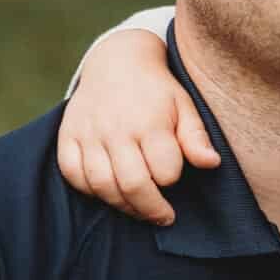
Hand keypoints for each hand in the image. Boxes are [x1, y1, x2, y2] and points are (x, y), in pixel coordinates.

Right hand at [57, 32, 217, 225]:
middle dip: (151, 209)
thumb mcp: (184, 107)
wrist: (116, 61)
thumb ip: (196, 138)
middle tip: (163, 217)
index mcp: (150, 123)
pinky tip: (108, 191)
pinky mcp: (68, 136)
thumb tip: (211, 164)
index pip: (165, 171)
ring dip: (122, 205)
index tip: (174, 178)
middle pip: (133, 185)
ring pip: (101, 185)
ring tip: (138, 209)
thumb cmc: (157, 91)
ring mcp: (89, 134)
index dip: (172, 179)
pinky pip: (72, 174)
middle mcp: (116, 130)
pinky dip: (89, 190)